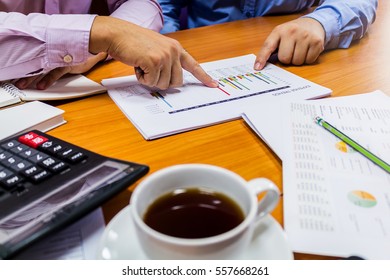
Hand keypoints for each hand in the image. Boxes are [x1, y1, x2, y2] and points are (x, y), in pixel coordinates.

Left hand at [15, 52, 106, 89]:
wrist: (96, 43)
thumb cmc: (86, 49)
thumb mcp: (76, 53)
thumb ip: (66, 55)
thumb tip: (66, 58)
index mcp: (55, 51)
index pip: (38, 58)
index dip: (31, 65)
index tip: (24, 72)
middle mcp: (56, 54)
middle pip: (37, 64)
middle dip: (27, 73)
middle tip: (19, 82)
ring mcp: (61, 60)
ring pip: (42, 69)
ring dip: (32, 77)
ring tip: (24, 84)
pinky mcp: (67, 65)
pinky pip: (54, 73)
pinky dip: (47, 80)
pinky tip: (42, 86)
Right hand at [89, 16, 217, 89]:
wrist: (119, 35)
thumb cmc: (135, 43)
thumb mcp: (157, 49)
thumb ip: (168, 62)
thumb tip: (172, 82)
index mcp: (176, 48)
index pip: (194, 65)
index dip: (203, 77)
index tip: (213, 85)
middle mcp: (173, 51)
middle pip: (177, 82)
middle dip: (163, 82)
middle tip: (151, 72)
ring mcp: (165, 56)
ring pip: (163, 84)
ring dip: (150, 79)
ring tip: (143, 65)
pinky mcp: (154, 62)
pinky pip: (151, 82)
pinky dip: (142, 78)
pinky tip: (137, 65)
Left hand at [254, 18, 324, 69]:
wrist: (313, 23)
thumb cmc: (292, 33)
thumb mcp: (279, 35)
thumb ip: (270, 48)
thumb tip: (260, 66)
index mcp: (279, 30)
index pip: (268, 46)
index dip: (262, 58)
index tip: (257, 68)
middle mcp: (292, 31)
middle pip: (284, 59)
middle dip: (287, 59)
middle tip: (290, 51)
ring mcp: (305, 36)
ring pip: (297, 62)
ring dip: (297, 60)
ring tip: (299, 50)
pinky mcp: (317, 42)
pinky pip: (308, 61)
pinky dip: (307, 59)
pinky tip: (307, 50)